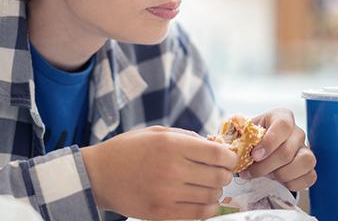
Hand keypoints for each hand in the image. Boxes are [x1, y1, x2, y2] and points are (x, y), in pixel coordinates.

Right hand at [81, 126, 236, 219]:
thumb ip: (189, 138)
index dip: (230, 157)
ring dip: (216, 190)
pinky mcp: (161, 213)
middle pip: (218, 177)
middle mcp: (172, 170)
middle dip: (224, 174)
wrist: (99, 175)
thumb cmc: (130, 149)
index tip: (229, 158)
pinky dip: (207, 208)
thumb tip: (217, 147)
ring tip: (208, 184)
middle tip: (218, 171)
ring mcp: (167, 194)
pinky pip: (198, 214)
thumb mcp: (159, 132)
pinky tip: (202, 199)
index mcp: (172, 145)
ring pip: (211, 196)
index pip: (217, 155)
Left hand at [239, 109, 316, 190]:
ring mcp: (306, 148)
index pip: (283, 125)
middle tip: (250, 172)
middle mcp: (297, 131)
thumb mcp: (244, 132)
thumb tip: (232, 142)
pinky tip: (279, 181)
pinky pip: (310, 177)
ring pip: (304, 162)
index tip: (254, 155)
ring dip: (281, 175)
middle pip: (287, 150)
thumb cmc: (253, 140)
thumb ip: (238, 134)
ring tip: (266, 176)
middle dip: (266, 166)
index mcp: (282, 117)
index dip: (269, 142)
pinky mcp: (309, 166)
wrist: (260, 150)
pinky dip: (293, 183)